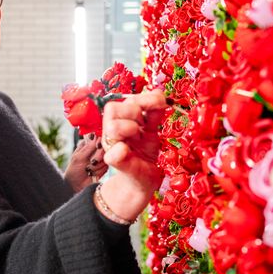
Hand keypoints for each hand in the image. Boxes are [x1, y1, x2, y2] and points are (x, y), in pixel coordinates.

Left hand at [63, 133, 107, 192]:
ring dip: (98, 165)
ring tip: (89, 170)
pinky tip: (93, 173)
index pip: (97, 136)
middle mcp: (95, 149)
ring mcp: (101, 157)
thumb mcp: (78, 157)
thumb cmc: (73, 172)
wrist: (76, 187)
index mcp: (87, 144)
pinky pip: (108, 165)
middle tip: (92, 162)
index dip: (100, 140)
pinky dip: (100, 170)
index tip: (97, 146)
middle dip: (98, 156)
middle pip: (105, 146)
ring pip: (108, 156)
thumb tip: (96, 134)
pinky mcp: (105, 166)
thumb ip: (88, 147)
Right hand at [97, 90, 166, 220]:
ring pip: (112, 127)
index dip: (143, 98)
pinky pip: (114, 153)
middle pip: (113, 108)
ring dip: (129, 128)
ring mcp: (112, 145)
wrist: (142, 180)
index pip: (125, 99)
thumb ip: (154, 112)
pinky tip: (128, 151)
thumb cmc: (144, 152)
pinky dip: (121, 151)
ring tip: (139, 137)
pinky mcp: (115, 162)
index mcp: (122, 119)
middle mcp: (113, 129)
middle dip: (134, 112)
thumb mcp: (151, 130)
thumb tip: (160, 93)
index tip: (160, 104)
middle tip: (144, 125)